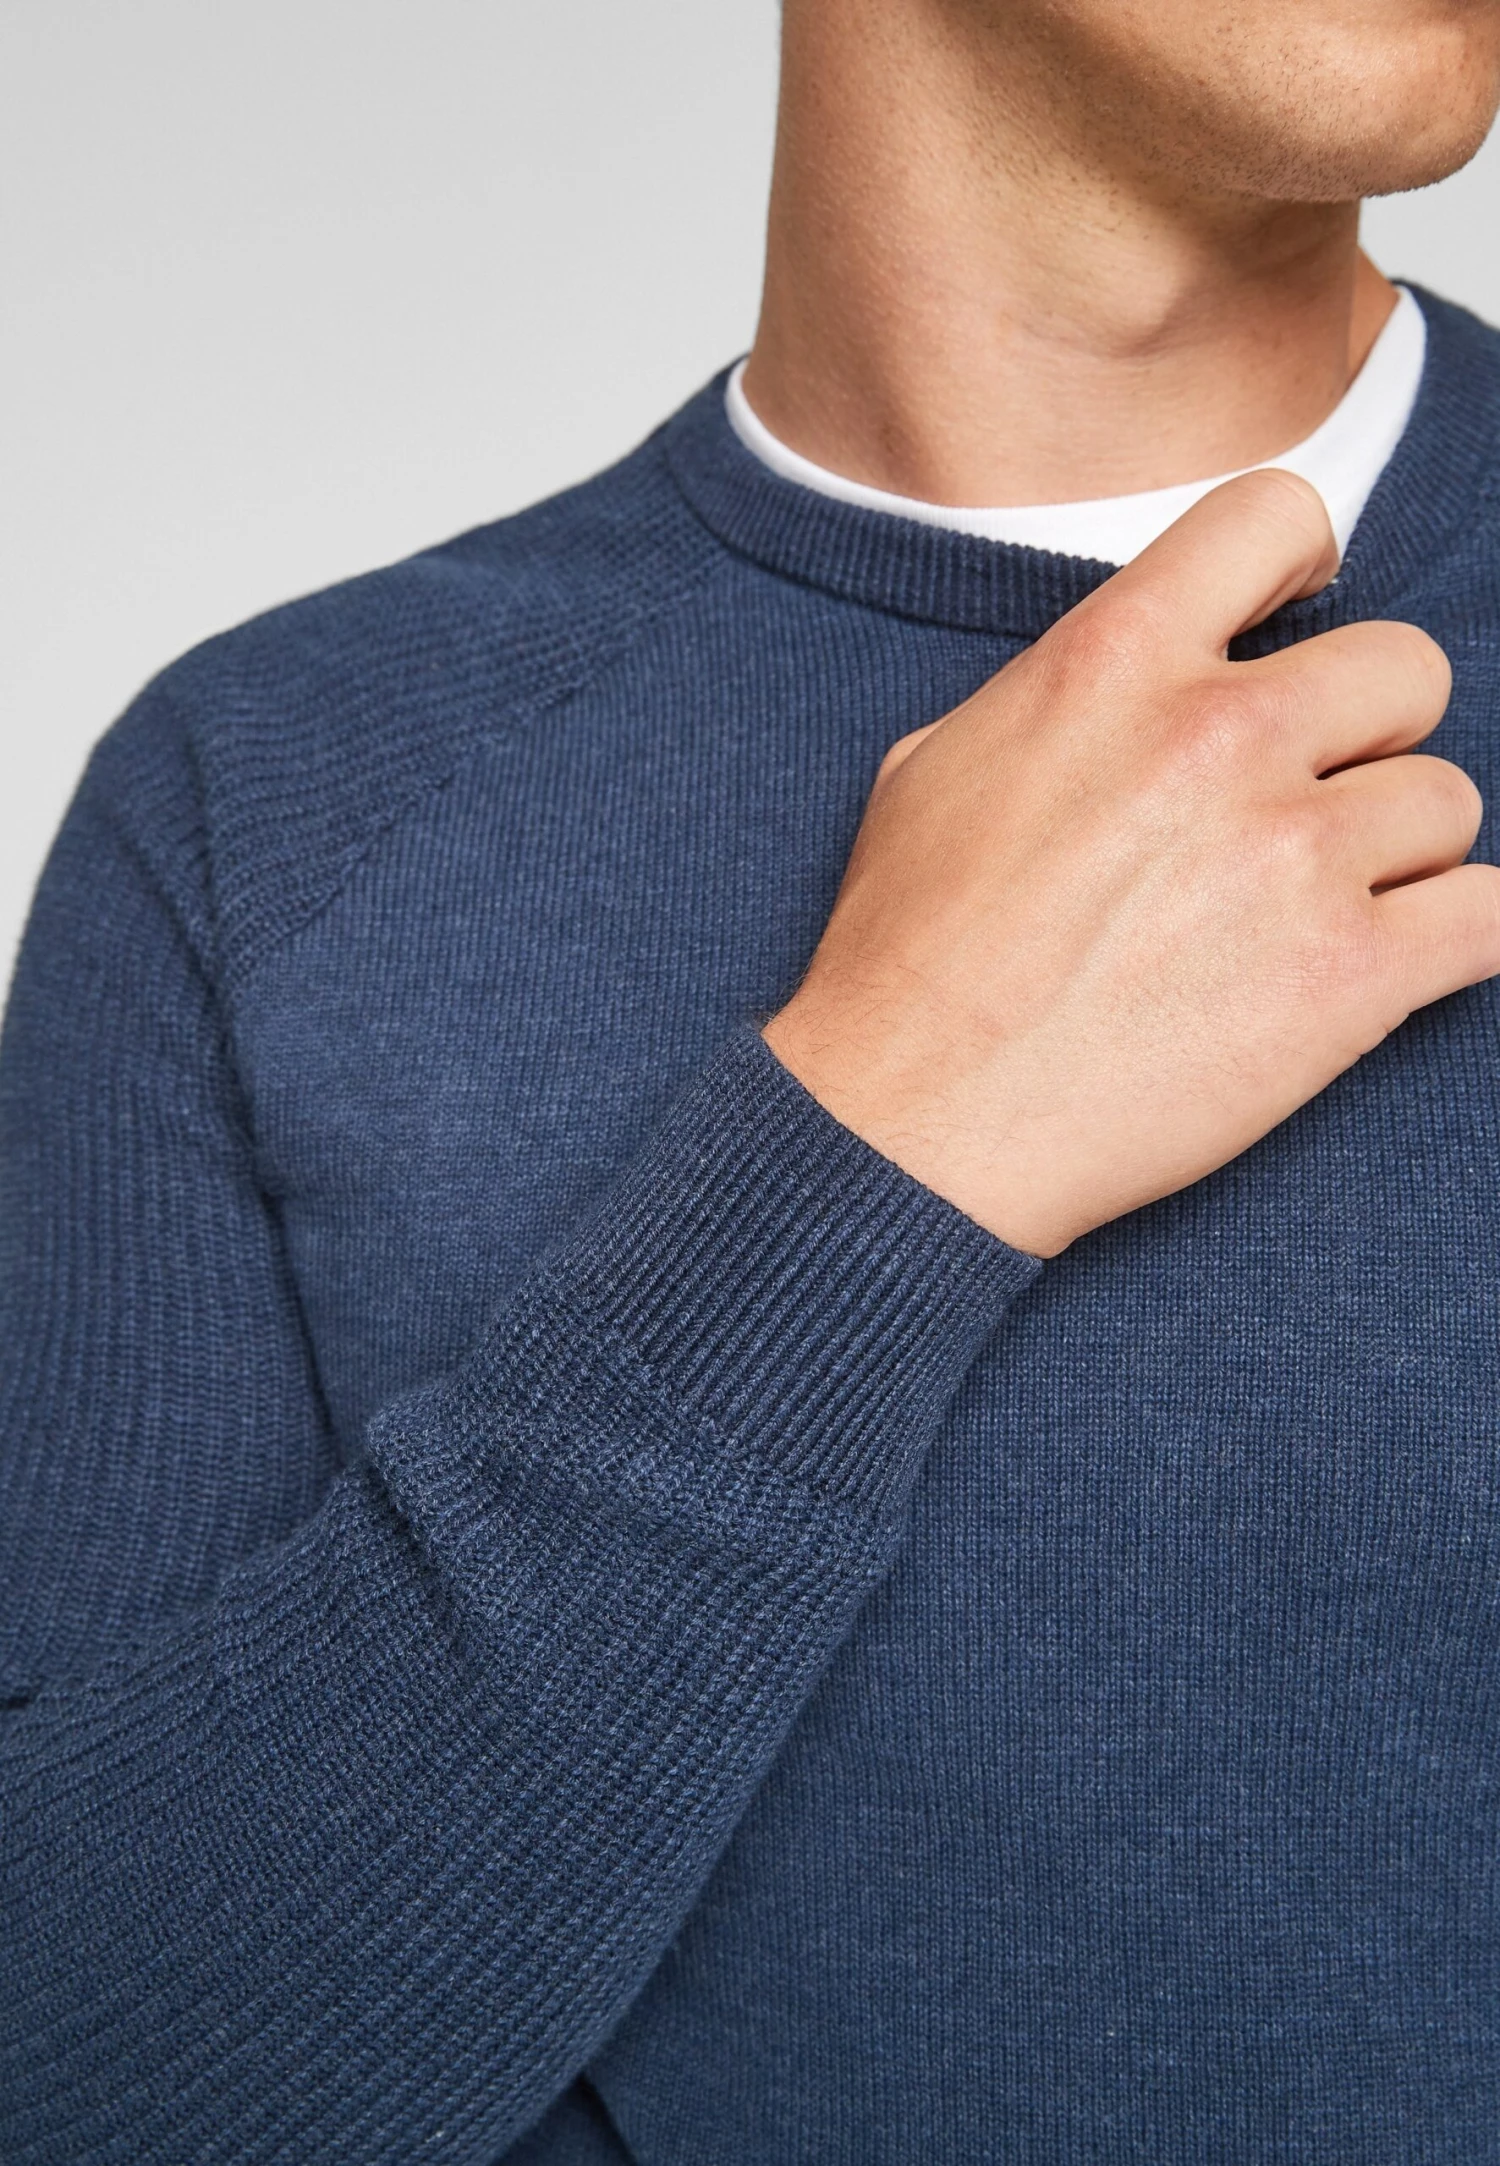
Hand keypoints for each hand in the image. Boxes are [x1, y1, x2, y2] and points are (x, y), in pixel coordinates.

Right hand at [763, 471, 1499, 1256]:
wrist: (913, 1126)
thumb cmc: (906, 960)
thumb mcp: (935, 769)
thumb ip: (1056, 699)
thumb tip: (1123, 687)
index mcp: (1114, 663)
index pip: (1277, 515)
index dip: (1302, 566)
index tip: (1295, 619)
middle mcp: (1219, 736)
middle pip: (1406, 667)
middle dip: (1368, 734)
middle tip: (1306, 803)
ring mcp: (1295, 855)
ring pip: (1449, 800)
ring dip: (1398, 854)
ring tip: (1318, 911)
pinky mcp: (1350, 977)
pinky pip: (1492, 918)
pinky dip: (1458, 939)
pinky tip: (1394, 960)